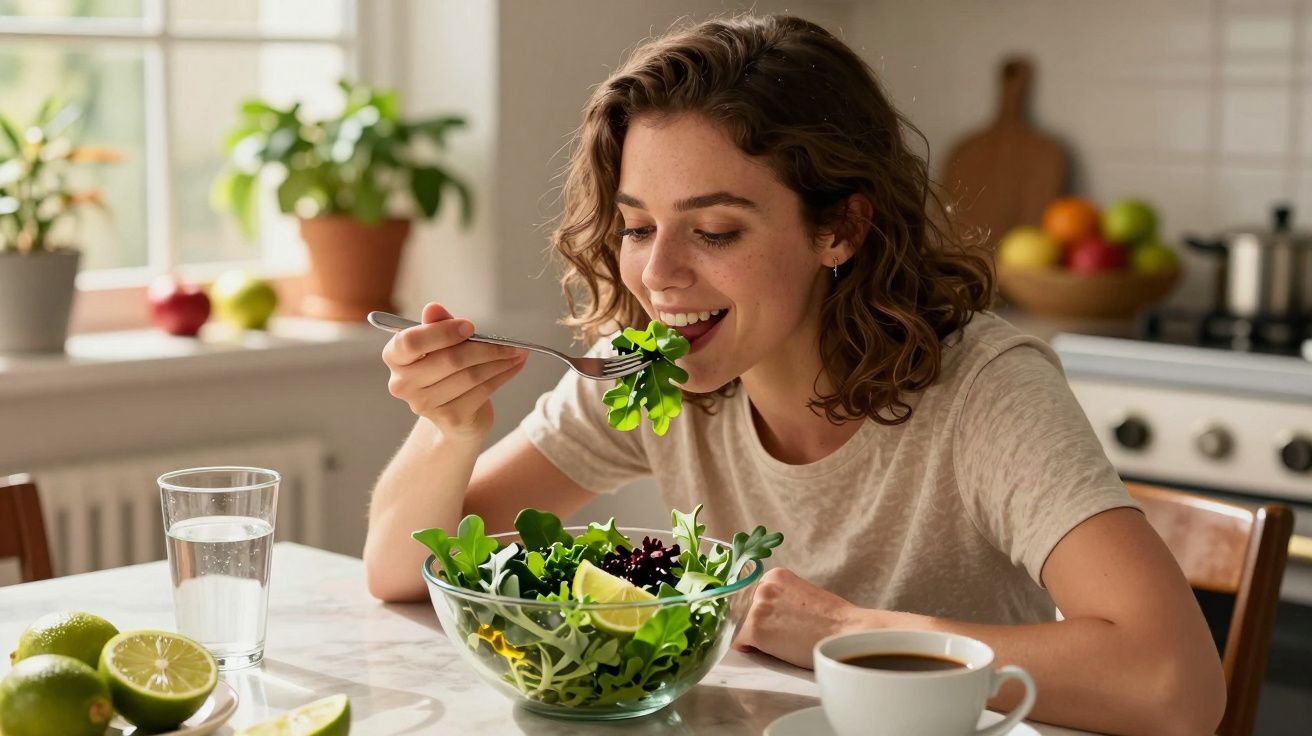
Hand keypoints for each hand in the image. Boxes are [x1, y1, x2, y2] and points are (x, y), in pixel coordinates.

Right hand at [382, 302, 527, 440]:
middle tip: (510, 342)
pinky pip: (482, 391)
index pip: (410, 342)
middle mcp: (402, 384)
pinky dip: (503, 376)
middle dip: (485, 348)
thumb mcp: (440, 344)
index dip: (443, 332)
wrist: (454, 415)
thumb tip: (432, 308)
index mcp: (394, 357)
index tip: (470, 327)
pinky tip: (514, 366)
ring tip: (517, 352)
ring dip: (499, 362)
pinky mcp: (449, 418)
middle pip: (450, 360)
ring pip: (470, 376)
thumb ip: (437, 325)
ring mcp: (424, 404)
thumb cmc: (445, 370)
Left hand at [733, 567, 862, 668]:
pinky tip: (771, 650)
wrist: (847, 632)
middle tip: (776, 636)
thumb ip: (782, 599)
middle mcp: (763, 585)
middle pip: (742, 608)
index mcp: (776, 575)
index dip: (759, 612)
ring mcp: (757, 605)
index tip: (771, 623)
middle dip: (753, 623)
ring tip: (778, 643)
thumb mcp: (803, 597)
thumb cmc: (833, 621)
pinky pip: (737, 640)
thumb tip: (770, 614)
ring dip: (752, 636)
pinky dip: (749, 648)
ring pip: (738, 623)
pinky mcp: (755, 627)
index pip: (751, 594)